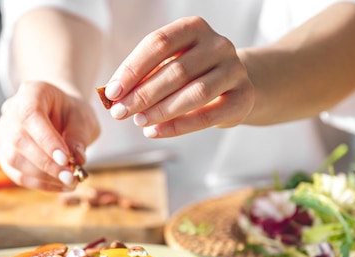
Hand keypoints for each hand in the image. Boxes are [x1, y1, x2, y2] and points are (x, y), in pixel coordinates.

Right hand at [0, 81, 99, 191]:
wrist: (61, 116)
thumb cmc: (72, 113)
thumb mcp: (83, 118)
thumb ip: (79, 136)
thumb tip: (77, 160)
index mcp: (31, 92)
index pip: (30, 115)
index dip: (46, 139)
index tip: (65, 159)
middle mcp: (11, 111)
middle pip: (19, 139)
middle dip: (46, 163)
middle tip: (71, 177)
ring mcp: (3, 134)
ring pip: (14, 159)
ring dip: (43, 176)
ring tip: (69, 182)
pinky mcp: (4, 155)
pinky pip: (17, 174)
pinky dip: (39, 184)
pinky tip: (59, 186)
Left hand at [103, 16, 254, 137]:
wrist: (235, 86)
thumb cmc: (192, 75)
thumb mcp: (168, 66)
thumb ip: (144, 77)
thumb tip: (112, 96)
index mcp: (194, 28)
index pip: (158, 43)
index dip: (132, 69)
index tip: (111, 92)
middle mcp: (218, 44)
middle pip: (175, 70)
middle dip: (143, 94)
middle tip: (120, 112)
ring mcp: (234, 69)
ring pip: (194, 93)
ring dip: (161, 110)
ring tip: (138, 122)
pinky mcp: (243, 97)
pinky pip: (208, 116)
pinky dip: (178, 126)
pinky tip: (155, 131)